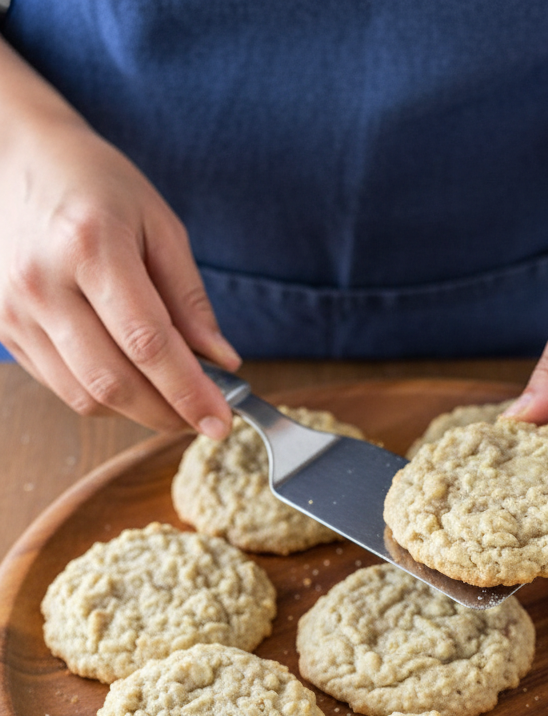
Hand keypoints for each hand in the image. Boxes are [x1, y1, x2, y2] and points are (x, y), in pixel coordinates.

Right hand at [0, 110, 238, 435]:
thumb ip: (189, 297)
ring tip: (173, 403)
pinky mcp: (4, 328)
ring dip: (138, 412)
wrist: (14, 159)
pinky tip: (133, 383)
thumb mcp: (158, 224)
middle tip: (204, 419)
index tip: (221, 420)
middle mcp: (44, 283)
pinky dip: (105, 398)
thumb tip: (221, 360)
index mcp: (90, 246)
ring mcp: (16, 310)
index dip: (189, 391)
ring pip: (86, 395)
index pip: (147, 343)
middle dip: (168, 413)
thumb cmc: (94, 184)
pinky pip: (62, 386)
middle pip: (114, 381)